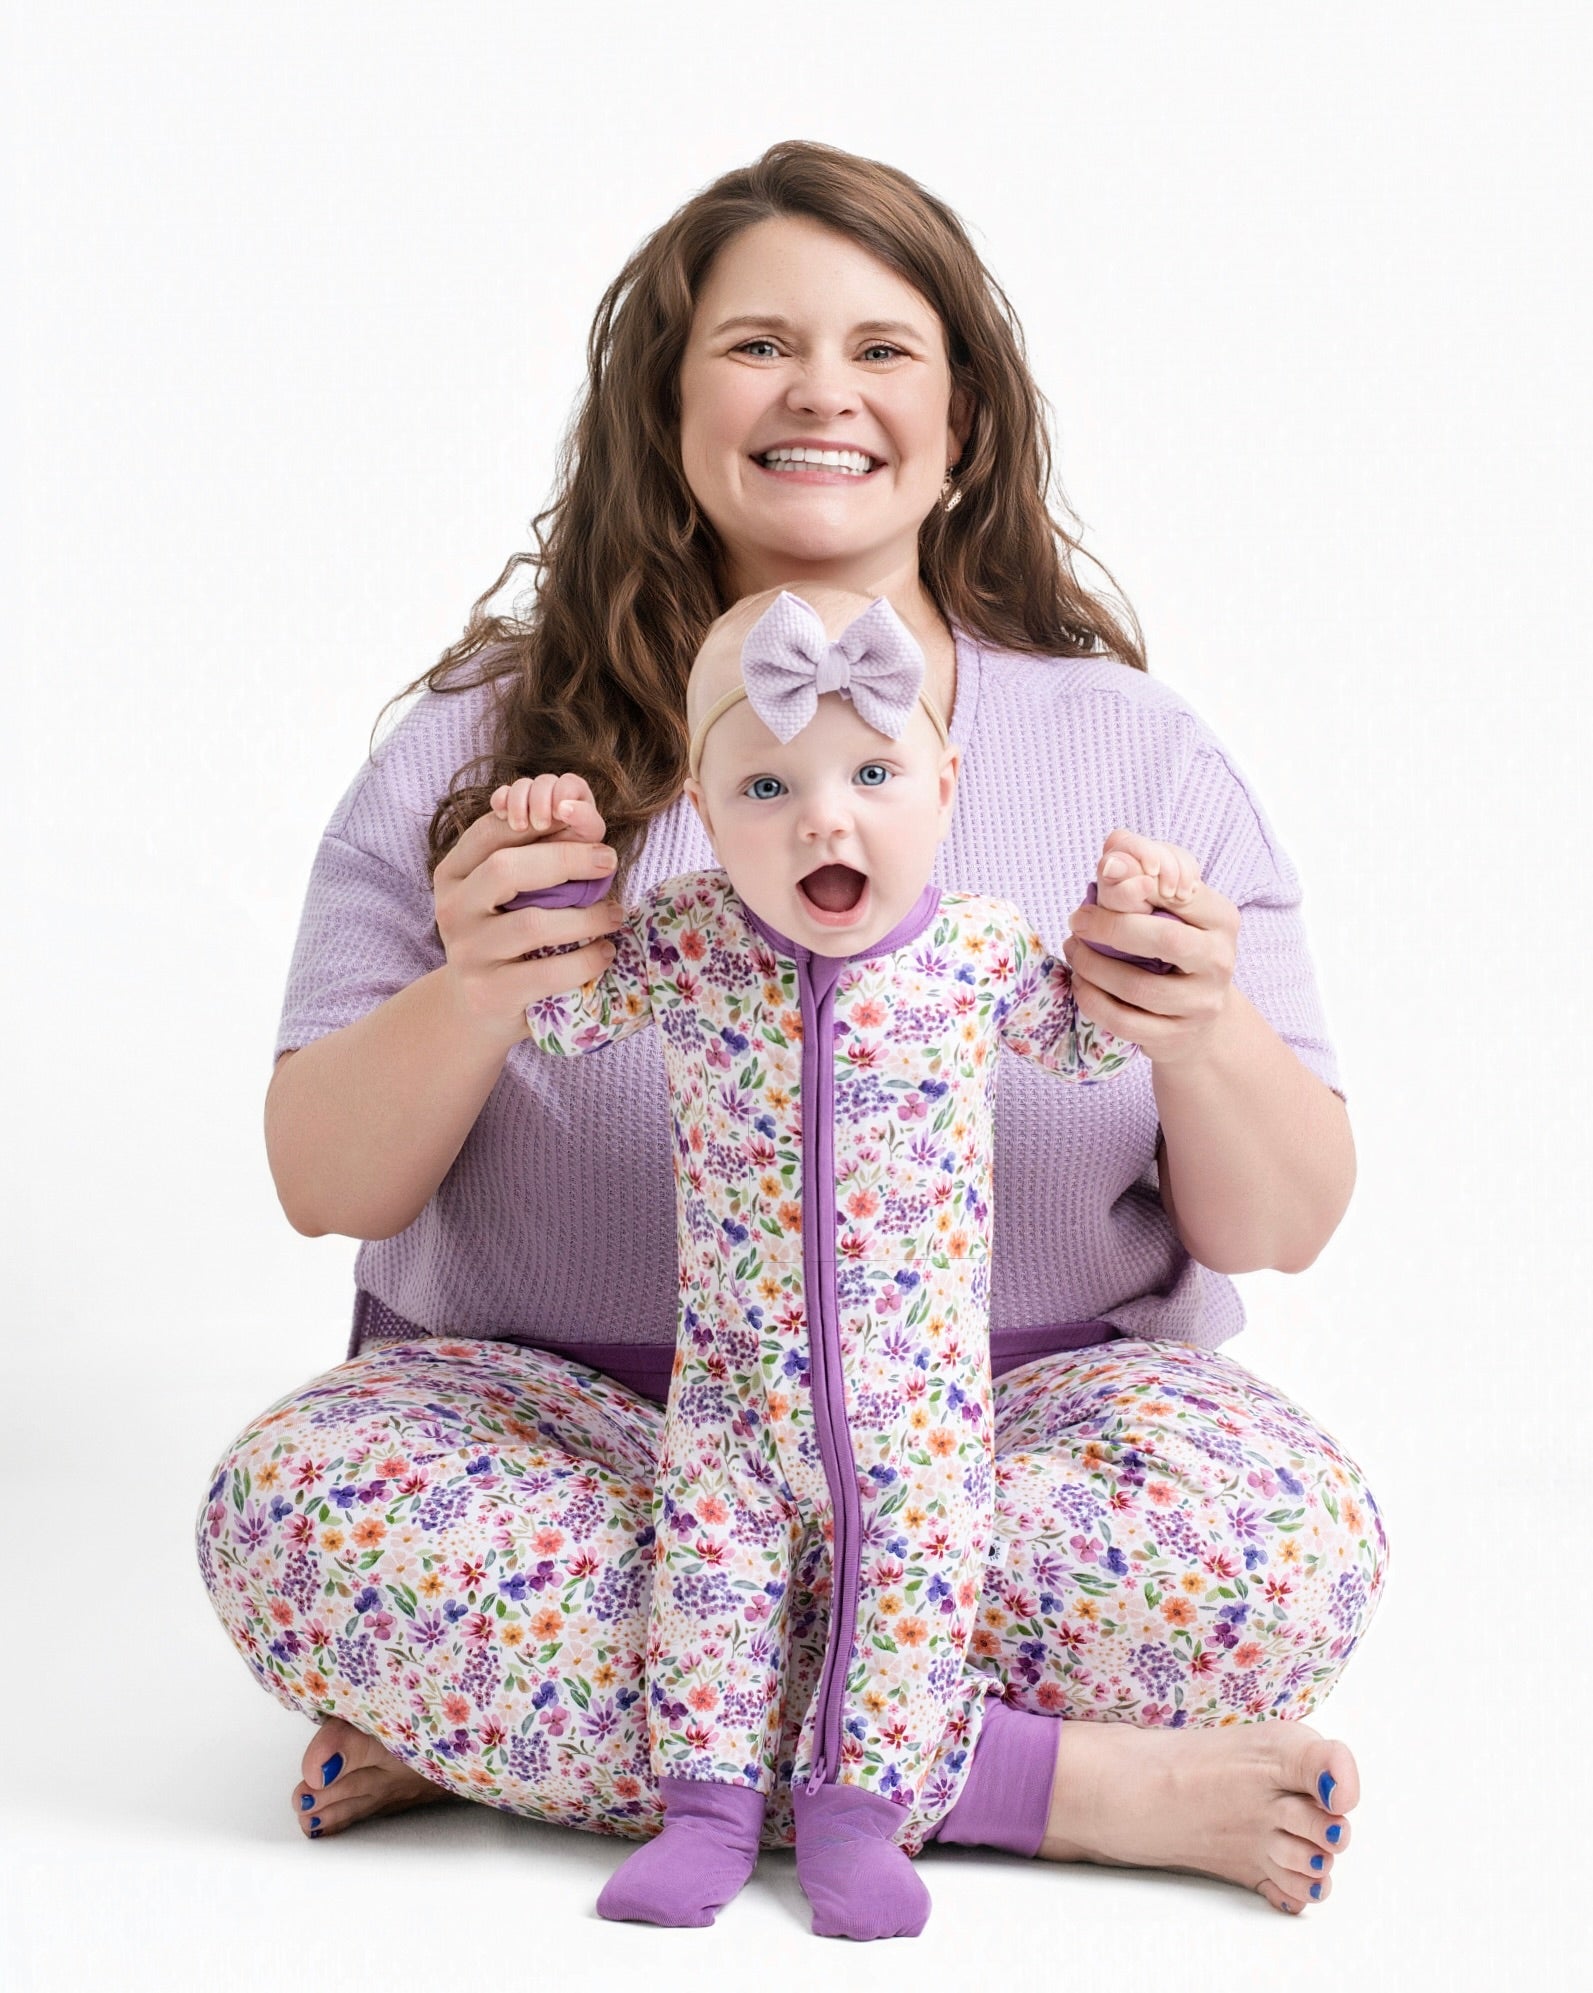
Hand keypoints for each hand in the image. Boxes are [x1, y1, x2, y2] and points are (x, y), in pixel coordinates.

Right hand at [431, 773, 621, 1048]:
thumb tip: (583, 812)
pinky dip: (585, 960)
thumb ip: (535, 853)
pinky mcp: (488, 992)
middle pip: (506, 869)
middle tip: (608, 860)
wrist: (477, 1008)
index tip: (590, 824)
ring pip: (532, 923)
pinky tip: (604, 953)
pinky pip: (547, 972)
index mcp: (453, 873)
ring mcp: (467, 952)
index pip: (492, 831)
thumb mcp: (508, 893)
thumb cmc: (506, 936)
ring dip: (587, 917)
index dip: (542, 820)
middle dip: (566, 859)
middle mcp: (452, 909)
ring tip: (615, 915)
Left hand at [1061, 829, 1238, 1066]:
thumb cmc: (1174, 942)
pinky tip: (1081, 983)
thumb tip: (1112, 849)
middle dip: (1110, 928)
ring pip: (1139, 987)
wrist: (1198, 1015)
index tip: (1101, 882)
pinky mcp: (1175, 1036)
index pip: (1178, 892)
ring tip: (1073, 950)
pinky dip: (1092, 1000)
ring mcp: (1200, 1004)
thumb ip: (1144, 867)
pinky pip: (1124, 1021)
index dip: (1134, 885)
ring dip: (1092, 966)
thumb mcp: (1170, 902)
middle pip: (1164, 940)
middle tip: (1076, 920)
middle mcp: (1220, 960)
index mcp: (1221, 917)